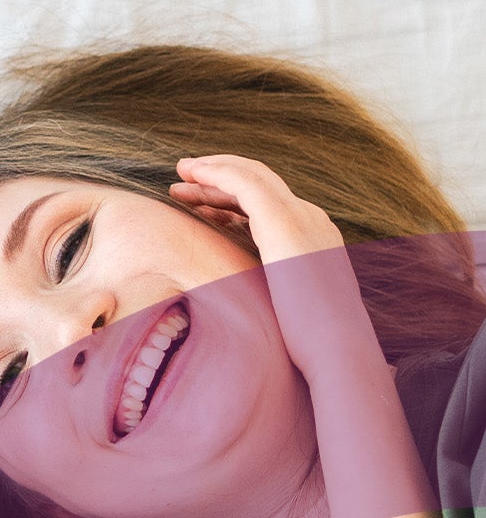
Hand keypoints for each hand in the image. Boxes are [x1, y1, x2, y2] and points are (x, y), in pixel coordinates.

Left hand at [169, 155, 381, 382]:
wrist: (336, 349)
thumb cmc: (310, 342)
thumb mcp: (285, 307)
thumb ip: (269, 291)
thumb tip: (240, 300)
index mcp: (310, 238)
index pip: (267, 206)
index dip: (230, 200)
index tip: (199, 203)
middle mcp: (310, 219)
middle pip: (259, 184)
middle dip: (220, 177)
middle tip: (184, 175)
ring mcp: (300, 217)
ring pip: (251, 176)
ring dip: (213, 169)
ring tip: (181, 171)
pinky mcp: (283, 222)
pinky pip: (245, 183)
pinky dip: (217, 173)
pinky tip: (193, 173)